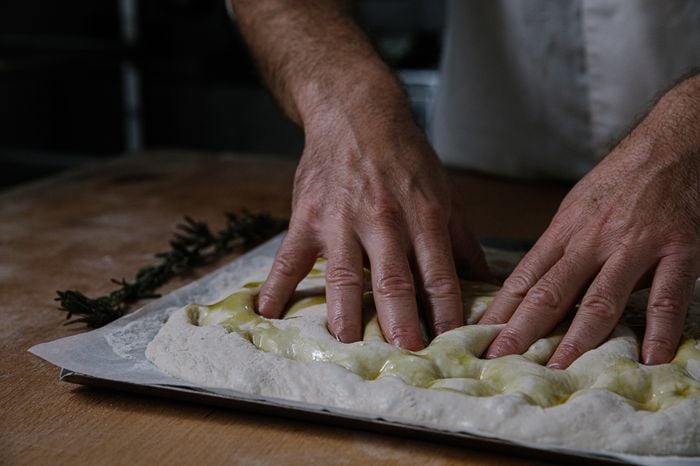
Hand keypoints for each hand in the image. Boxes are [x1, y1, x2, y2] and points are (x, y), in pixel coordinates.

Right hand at [257, 111, 489, 349]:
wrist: (356, 114)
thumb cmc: (405, 158)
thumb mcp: (444, 193)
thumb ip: (462, 243)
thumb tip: (487, 285)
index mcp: (424, 215)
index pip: (439, 276)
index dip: (446, 314)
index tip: (449, 346)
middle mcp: (384, 219)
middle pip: (394, 281)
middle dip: (400, 324)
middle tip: (405, 358)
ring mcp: (342, 218)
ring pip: (344, 275)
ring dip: (346, 314)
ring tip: (347, 346)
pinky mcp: (308, 216)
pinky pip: (289, 257)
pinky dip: (276, 287)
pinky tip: (268, 315)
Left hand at [480, 132, 699, 367]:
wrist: (671, 145)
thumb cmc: (619, 179)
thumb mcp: (576, 208)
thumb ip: (559, 247)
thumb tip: (533, 285)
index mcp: (565, 231)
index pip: (524, 278)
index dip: (500, 311)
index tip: (478, 336)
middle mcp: (592, 241)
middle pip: (550, 292)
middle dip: (522, 330)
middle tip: (499, 359)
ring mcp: (634, 247)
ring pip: (600, 300)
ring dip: (578, 339)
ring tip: (559, 369)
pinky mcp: (677, 251)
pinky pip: (666, 298)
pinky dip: (659, 331)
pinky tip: (649, 359)